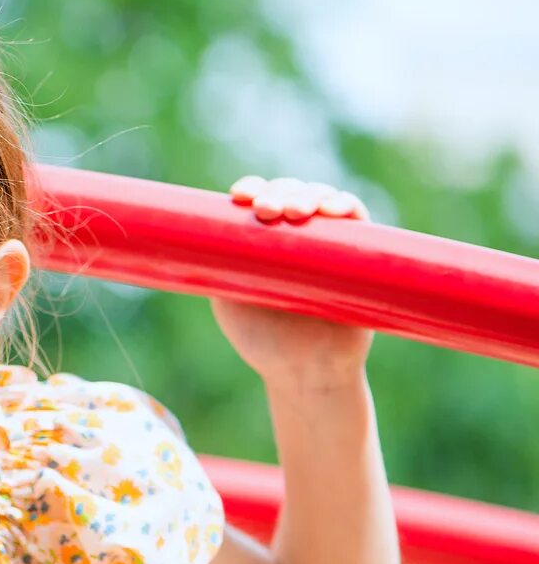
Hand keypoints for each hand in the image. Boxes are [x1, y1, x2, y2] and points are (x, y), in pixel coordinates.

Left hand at [211, 176, 373, 389]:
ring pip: (322, 199)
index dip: (252, 190)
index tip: (242, 197)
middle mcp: (296, 236)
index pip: (258, 201)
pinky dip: (347, 206)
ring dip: (309, 195)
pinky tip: (335, 210)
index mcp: (262, 243)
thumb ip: (219, 268)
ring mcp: (328, 243)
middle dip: (279, 192)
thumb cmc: (263, 341)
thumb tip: (204, 233)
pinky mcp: (359, 253)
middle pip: (290, 193)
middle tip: (269, 210)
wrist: (307, 373)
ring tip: (299, 212)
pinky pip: (357, 219)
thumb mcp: (229, 302)